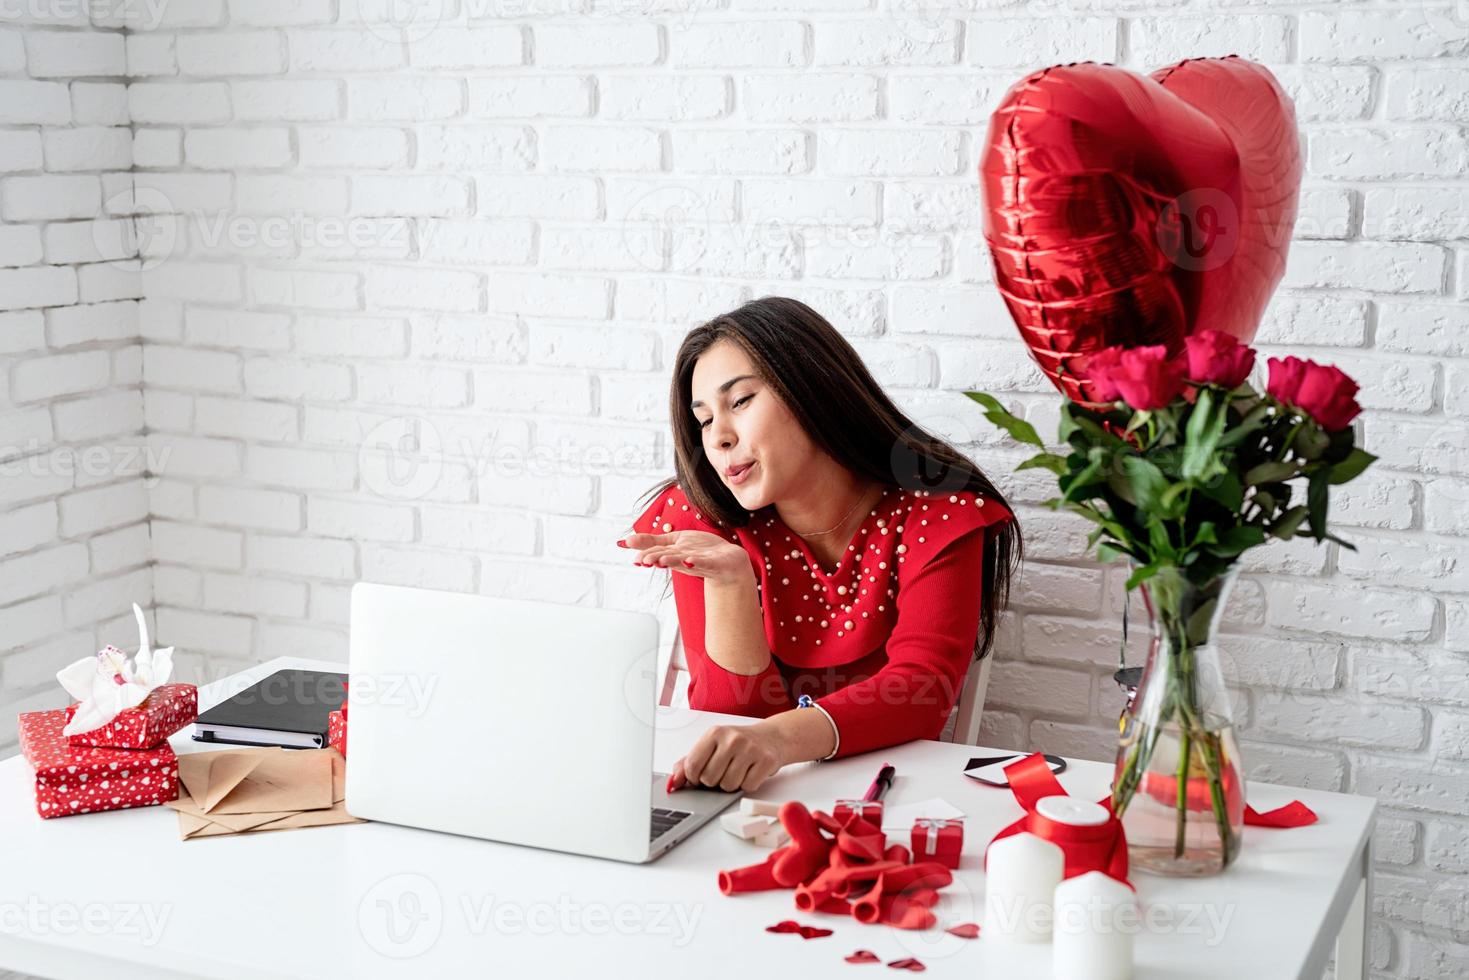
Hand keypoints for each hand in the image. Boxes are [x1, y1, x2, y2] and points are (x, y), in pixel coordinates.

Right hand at [618, 530, 751, 586]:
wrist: (729, 561)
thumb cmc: (700, 551)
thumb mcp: (672, 543)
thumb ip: (650, 542)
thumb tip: (624, 541)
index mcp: (673, 554)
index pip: (656, 553)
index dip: (645, 555)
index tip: (635, 559)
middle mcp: (683, 559)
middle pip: (667, 558)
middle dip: (655, 559)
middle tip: (642, 561)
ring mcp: (699, 562)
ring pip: (683, 561)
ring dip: (672, 561)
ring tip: (661, 560)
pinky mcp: (715, 563)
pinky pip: (705, 562)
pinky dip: (696, 562)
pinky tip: (689, 560)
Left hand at [668, 722, 786, 792]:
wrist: (772, 737)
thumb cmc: (738, 743)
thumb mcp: (712, 746)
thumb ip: (688, 763)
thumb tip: (672, 783)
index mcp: (714, 733)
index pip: (692, 766)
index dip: (693, 778)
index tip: (699, 776)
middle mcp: (732, 739)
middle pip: (709, 779)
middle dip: (714, 781)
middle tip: (723, 770)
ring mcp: (750, 749)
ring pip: (728, 786)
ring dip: (731, 784)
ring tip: (738, 770)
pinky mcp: (766, 761)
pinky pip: (747, 787)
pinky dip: (747, 785)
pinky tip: (750, 772)